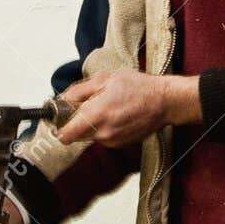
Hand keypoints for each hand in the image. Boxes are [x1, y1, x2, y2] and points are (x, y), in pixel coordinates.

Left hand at [57, 70, 200, 148]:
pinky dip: (104, 128)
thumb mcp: (105, 79)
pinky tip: (116, 114)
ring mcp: (112, 141)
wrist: (165, 102)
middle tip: (86, 106)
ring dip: (92, 124)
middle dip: (76, 122)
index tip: (59, 118)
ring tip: (107, 107)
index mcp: (96, 115)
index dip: (59, 127)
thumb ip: (79, 91)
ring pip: (90, 135)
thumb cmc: (139, 87)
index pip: (65, 135)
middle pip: (76, 134)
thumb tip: (62, 98)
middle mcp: (102, 133)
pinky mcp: (120, 144)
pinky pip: (103, 137)